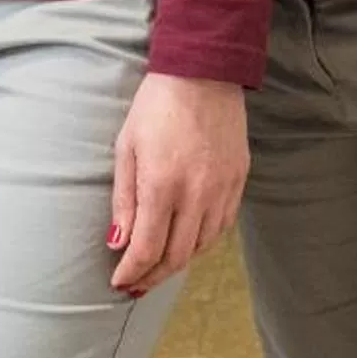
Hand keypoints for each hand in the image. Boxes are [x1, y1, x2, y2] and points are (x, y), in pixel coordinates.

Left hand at [108, 74, 246, 295]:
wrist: (203, 73)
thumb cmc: (156, 106)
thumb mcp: (127, 147)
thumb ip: (123, 199)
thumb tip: (117, 243)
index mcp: (162, 184)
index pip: (147, 248)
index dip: (132, 272)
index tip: (119, 282)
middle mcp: (197, 194)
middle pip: (176, 256)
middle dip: (153, 276)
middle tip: (136, 284)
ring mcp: (222, 189)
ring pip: (202, 247)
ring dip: (178, 262)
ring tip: (158, 266)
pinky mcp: (238, 181)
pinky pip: (221, 227)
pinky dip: (202, 242)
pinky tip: (187, 242)